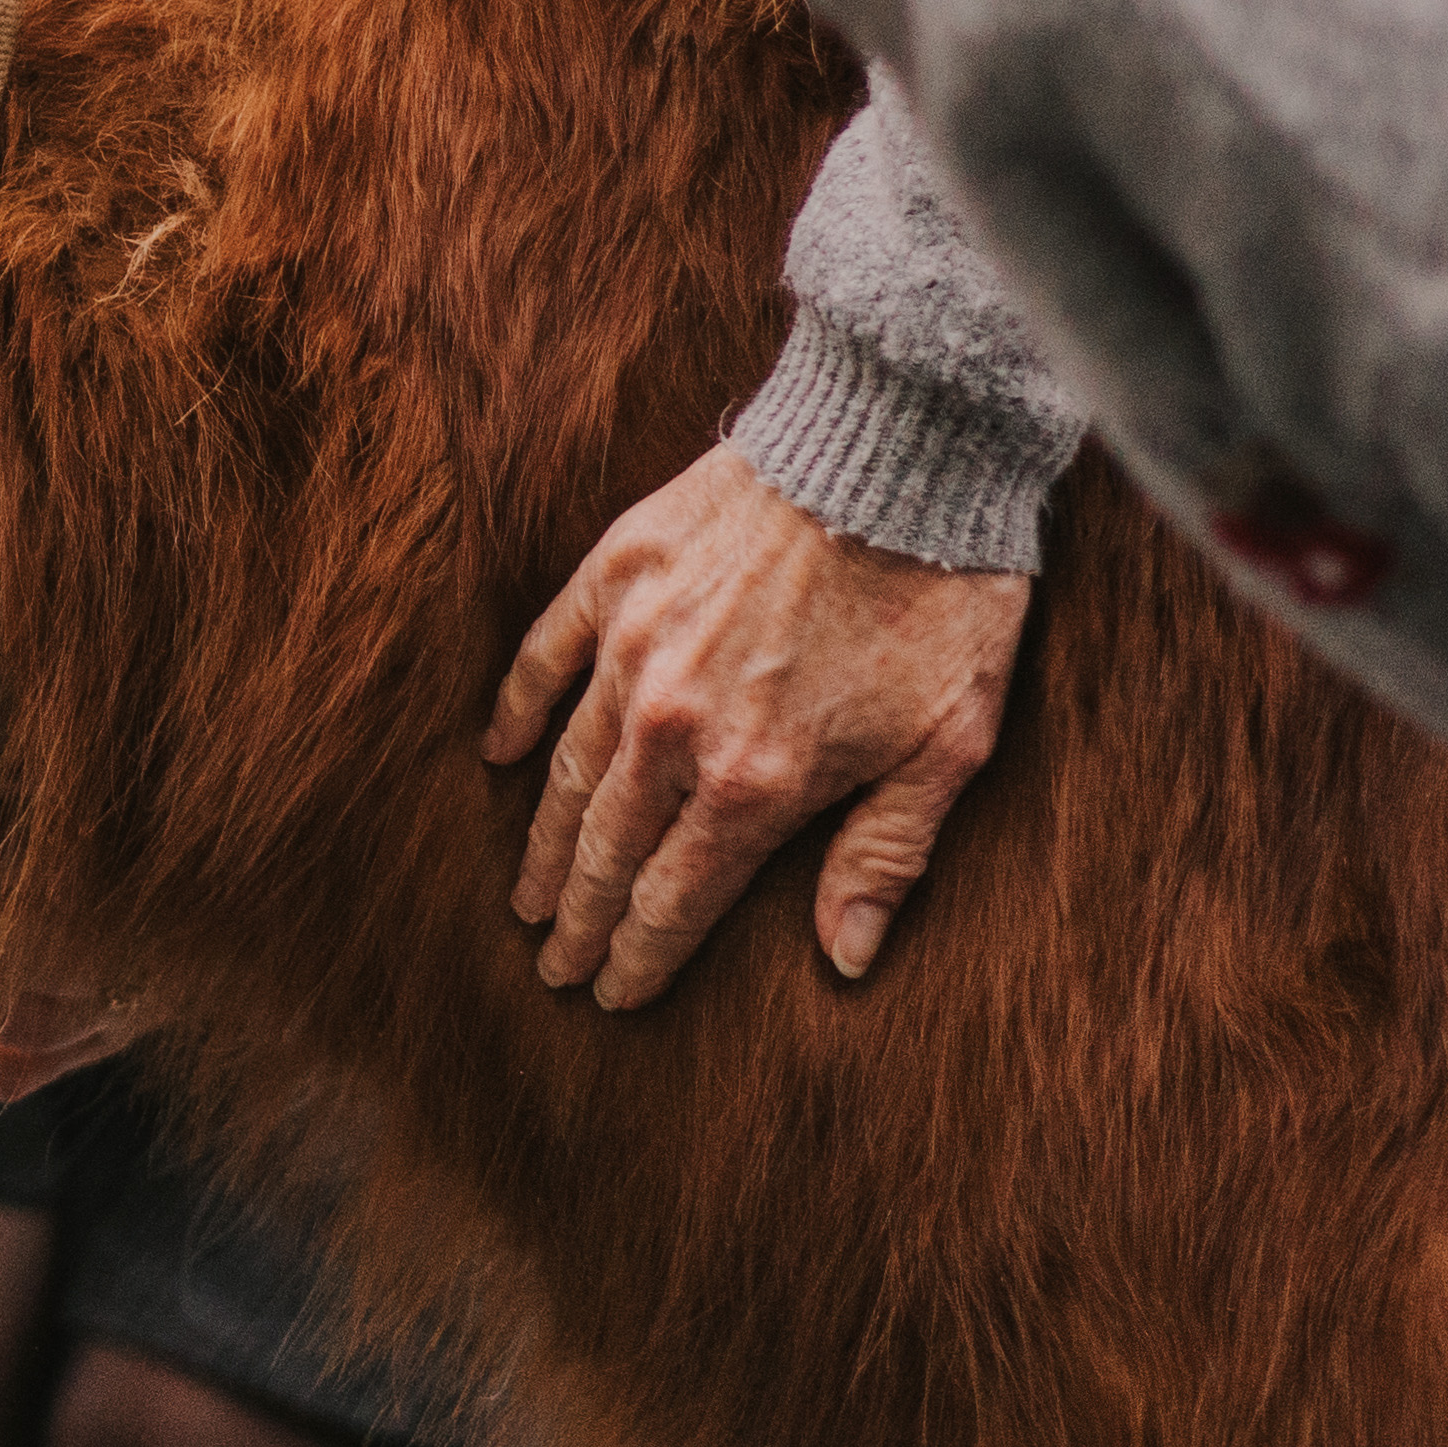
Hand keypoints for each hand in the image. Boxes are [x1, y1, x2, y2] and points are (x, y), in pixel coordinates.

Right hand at [489, 444, 1033, 1004]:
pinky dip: (520, 712)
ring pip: (570, 769)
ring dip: (543, 840)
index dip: (639, 957)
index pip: (674, 898)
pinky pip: (545, 658)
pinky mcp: (616, 576)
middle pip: (607, 847)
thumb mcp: (947, 745)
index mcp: (756, 781)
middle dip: (576, 917)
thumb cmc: (943, 601)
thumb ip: (886, 853)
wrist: (898, 451)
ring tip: (524, 892)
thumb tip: (845, 957)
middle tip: (550, 964)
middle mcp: (675, 726)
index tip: (610, 995)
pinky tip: (500, 753)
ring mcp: (634, 649)